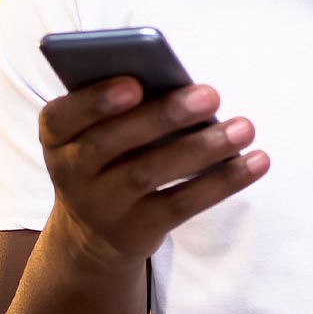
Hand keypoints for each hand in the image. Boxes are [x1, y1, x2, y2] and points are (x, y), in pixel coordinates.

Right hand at [38, 77, 267, 275]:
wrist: (90, 231)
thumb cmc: (106, 154)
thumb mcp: (98, 128)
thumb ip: (125, 104)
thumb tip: (182, 86)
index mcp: (56, 135)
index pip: (64, 116)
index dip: (97, 100)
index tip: (135, 83)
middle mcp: (71, 172)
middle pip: (112, 142)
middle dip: (163, 116)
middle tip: (211, 94)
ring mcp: (102, 206)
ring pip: (150, 173)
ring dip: (202, 148)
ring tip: (244, 127)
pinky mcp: (138, 230)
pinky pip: (182, 205)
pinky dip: (222, 182)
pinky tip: (256, 161)